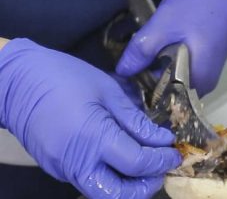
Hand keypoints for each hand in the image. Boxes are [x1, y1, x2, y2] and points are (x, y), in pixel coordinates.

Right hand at [0, 38, 180, 198]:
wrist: (15, 81)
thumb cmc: (64, 77)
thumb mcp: (107, 90)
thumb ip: (135, 120)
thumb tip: (162, 139)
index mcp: (93, 138)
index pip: (138, 164)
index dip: (161, 161)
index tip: (174, 152)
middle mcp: (77, 162)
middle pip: (119, 195)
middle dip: (146, 186)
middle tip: (161, 168)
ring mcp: (64, 169)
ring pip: (103, 193)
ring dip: (128, 186)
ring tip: (145, 164)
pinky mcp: (57, 168)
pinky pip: (89, 180)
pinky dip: (111, 176)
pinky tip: (123, 157)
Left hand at [117, 0, 226, 95]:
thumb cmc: (200, 8)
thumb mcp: (164, 25)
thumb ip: (141, 51)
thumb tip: (122, 72)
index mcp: (195, 82)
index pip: (159, 99)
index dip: (138, 90)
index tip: (121, 79)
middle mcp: (204, 86)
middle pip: (168, 92)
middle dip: (148, 81)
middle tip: (130, 64)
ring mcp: (208, 76)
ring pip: (174, 81)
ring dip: (158, 71)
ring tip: (142, 56)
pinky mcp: (209, 65)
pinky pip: (183, 72)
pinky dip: (170, 64)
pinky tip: (160, 51)